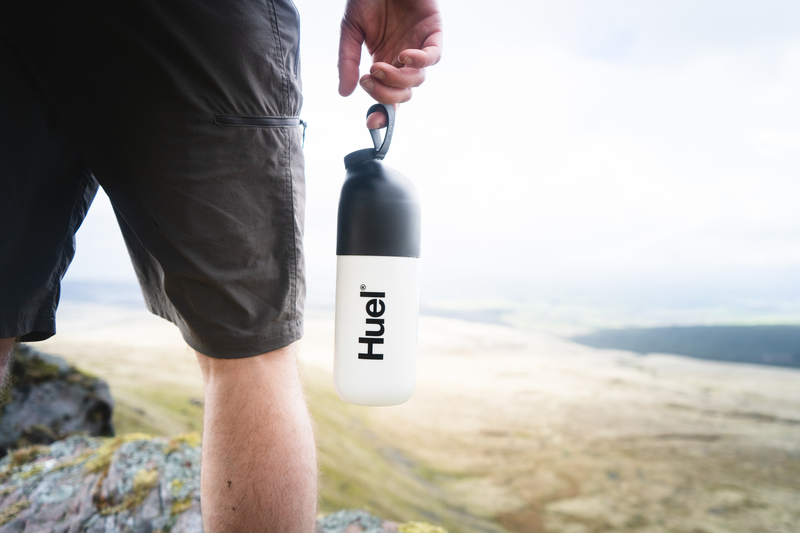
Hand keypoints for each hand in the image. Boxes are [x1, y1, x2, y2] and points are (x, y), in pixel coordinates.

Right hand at [338, 0, 442, 127]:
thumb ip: (348, 61)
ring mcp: (419, 48)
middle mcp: (402, 61)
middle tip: (369, 78)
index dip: (382, 113)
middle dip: (386, 95)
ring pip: (417, 79)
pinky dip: (420, 60)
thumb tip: (345, 93)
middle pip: (403, 95)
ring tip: (378, 65)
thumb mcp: (350, 31)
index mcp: (384, 64)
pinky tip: (404, 55)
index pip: (387, 97)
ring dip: (398, 79)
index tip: (371, 123)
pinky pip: (433, 56)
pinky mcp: (433, 33)